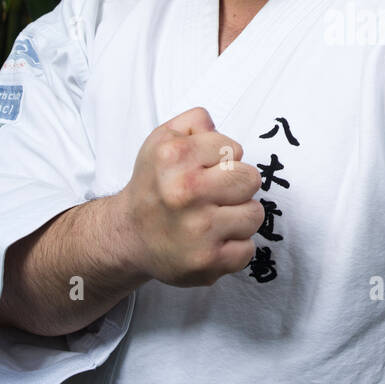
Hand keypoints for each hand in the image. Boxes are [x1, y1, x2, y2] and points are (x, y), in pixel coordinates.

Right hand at [119, 106, 263, 286]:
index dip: (223, 159)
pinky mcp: (206, 261)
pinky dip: (234, 247)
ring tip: (214, 218)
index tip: (205, 170)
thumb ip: (195, 122)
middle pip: (251, 179)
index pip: (234, 148)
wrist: (129, 235)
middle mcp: (184, 192)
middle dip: (237, 186)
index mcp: (174, 157)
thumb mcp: (162, 139)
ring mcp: (197, 229)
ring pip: (255, 214)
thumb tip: (219, 129)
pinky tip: (212, 242)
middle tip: (214, 195)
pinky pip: (248, 249)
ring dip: (239, 217)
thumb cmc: (154, 185)